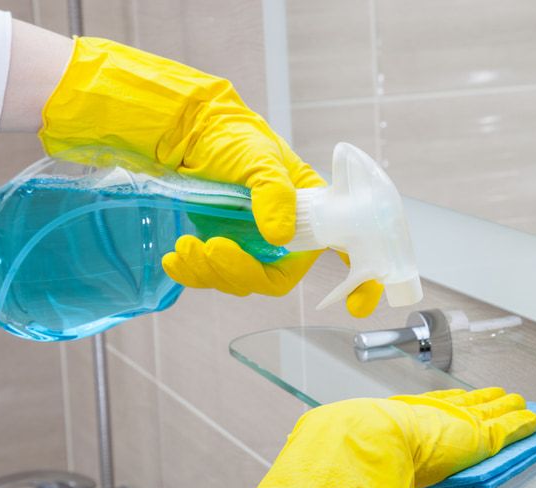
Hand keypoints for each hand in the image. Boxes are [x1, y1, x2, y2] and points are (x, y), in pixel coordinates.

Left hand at [39, 37, 381, 313]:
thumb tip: (281, 237)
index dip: (360, 284)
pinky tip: (175, 258)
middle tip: (213, 248)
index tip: (357, 306)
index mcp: (315, 212)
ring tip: (185, 245)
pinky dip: (192, 273)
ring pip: (240, 281)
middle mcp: (289, 235)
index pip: (347, 253)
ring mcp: (254, 245)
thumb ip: (274, 193)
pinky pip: (211, 276)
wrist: (187, 133)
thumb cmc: (234, 137)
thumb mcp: (259, 157)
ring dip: (210, 270)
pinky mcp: (223, 249)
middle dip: (243, 272)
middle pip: (277, 279)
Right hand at [237, 388, 535, 487]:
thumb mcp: (359, 463)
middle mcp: (431, 414)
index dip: (447, 402)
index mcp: (401, 416)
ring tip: (521, 403)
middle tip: (497, 396)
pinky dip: (522, 424)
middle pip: (465, 404)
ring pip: (491, 411)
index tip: (456, 397)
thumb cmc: (356, 455)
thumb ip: (366, 473)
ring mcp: (455, 422)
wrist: (365, 444)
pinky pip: (507, 427)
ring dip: (507, 408)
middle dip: (482, 400)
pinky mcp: (478, 435)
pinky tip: (534, 421)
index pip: (432, 406)